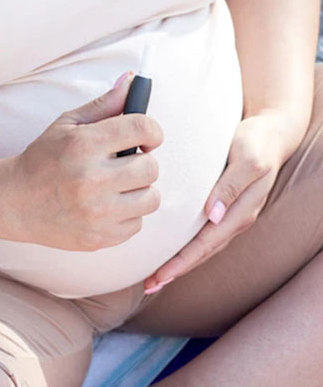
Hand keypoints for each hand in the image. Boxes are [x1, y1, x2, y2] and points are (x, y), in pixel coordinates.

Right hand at [0, 71, 163, 251]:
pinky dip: (127, 215)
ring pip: (151, 198)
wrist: (13, 202)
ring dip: (139, 190)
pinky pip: (137, 224)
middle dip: (143, 162)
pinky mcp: (99, 238)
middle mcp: (91, 179)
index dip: (152, 130)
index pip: (142, 128)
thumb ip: (104, 103)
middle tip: (125, 164)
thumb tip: (133, 79)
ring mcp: (96, 213)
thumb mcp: (67, 124)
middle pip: (152, 167)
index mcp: (84, 144)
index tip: (148, 137)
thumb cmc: (42, 159)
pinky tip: (106, 207)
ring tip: (117, 187)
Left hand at [143, 108, 306, 293]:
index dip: (181, 263)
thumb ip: (231, 186)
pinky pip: (200, 232)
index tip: (159, 277)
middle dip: (175, 271)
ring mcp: (227, 215)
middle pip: (201, 253)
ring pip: (200, 246)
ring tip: (155, 276)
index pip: (205, 245)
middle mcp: (233, 219)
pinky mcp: (220, 207)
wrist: (270, 132)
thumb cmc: (256, 142)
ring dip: (178, 263)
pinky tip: (169, 249)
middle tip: (149, 285)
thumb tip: (212, 215)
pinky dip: (184, 245)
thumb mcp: (248, 159)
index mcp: (240, 212)